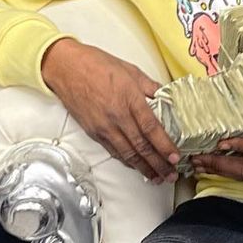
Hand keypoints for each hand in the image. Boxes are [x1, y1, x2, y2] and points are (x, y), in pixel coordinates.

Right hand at [40, 38, 179, 182]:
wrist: (66, 68)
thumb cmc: (97, 65)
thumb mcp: (131, 71)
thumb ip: (151, 87)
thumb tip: (168, 98)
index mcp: (130, 100)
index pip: (151, 129)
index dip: (165, 146)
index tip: (176, 158)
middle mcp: (117, 117)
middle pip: (141, 147)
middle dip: (158, 164)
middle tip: (171, 175)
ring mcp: (104, 127)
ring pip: (127, 154)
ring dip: (144, 168)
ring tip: (158, 177)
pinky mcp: (94, 133)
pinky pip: (113, 151)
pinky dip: (127, 161)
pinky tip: (136, 167)